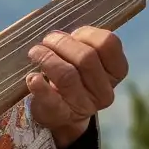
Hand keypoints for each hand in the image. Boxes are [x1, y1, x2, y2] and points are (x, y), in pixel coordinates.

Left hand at [25, 25, 127, 147]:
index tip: (72, 34)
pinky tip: (32, 77)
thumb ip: (80, 44)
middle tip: (46, 41)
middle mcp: (105, 90)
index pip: (108, 43)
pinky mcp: (62, 115)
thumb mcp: (85, 60)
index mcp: (116, 71)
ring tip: (35, 53)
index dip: (86, 33)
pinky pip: (50, 99)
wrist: (63, 113)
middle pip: (86, 57)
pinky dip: (39, 86)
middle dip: (62, 44)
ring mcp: (84, 106)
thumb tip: (57, 35)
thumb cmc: (75, 76)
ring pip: (67, 75)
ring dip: (47, 58)